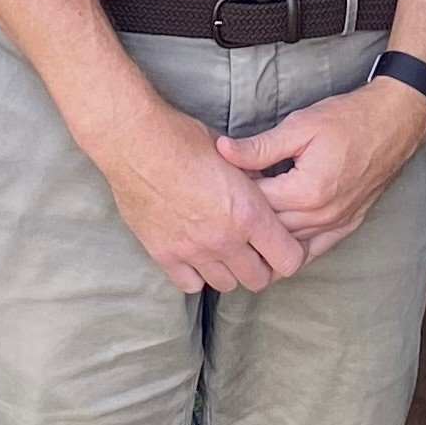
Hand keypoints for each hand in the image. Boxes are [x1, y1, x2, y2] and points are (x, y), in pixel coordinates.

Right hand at [94, 102, 306, 295]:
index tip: (281, 243)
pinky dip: (196, 274)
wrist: (136, 142)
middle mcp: (225, 239)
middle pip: (259, 280)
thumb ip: (254, 180)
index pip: (289, 260)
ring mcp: (193, 251)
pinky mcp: (165, 255)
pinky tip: (195, 254)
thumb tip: (265, 189)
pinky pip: (190, 284)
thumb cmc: (184, 139)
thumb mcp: (232, 156)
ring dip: (229, 270)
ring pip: (226, 285)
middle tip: (253, 249)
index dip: (290, 253)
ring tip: (222, 250)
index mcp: (249, 213)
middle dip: (261, 266)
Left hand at [216, 82, 425, 268]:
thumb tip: (222, 150)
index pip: (257, 206)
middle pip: (270, 231)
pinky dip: (293, 249)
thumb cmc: (348, 120)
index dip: (236, 194)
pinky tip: (277, 243)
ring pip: (290, 247)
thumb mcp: (299, 127)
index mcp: (306, 193)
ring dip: (269, 236)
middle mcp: (323, 216)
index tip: (222, 183)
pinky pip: (314, 250)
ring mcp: (337, 225)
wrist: (394, 123)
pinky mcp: (348, 226)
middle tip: (229, 204)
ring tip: (248, 223)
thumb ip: (258, 147)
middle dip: (248, 217)